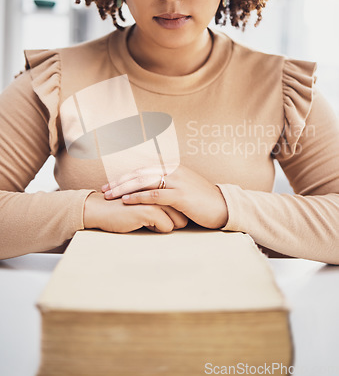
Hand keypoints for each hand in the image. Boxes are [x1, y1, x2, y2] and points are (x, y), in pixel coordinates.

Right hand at [83, 192, 187, 232]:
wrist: (101, 209)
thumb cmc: (124, 207)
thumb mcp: (148, 202)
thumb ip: (163, 204)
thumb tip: (180, 218)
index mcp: (163, 185)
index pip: (183, 205)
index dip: (174, 217)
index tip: (159, 216)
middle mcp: (164, 189)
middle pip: (184, 214)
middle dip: (173, 223)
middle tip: (151, 219)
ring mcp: (159, 199)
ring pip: (179, 222)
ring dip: (165, 226)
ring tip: (146, 219)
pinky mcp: (151, 210)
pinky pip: (167, 227)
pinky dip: (157, 230)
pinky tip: (141, 222)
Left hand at [102, 165, 227, 228]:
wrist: (223, 207)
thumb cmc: (202, 201)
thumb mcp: (184, 188)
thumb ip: (168, 186)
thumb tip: (152, 190)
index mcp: (173, 168)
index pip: (143, 170)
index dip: (126, 176)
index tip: (111, 184)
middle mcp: (173, 171)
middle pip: (140, 173)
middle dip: (120, 181)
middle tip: (104, 190)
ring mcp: (177, 182)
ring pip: (144, 181)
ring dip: (124, 189)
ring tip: (110, 195)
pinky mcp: (181, 196)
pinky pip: (155, 195)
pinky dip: (139, 197)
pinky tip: (127, 201)